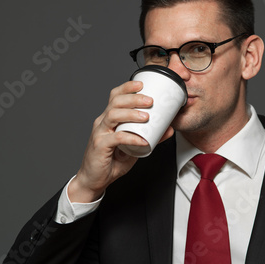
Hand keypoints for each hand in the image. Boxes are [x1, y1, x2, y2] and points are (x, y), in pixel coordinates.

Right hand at [69, 81, 173, 202]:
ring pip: (113, 115)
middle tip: (150, 100)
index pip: (115, 96)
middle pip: (115, 102)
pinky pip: (116, 138)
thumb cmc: (112, 160)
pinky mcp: (100, 146)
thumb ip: (150, 136)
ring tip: (147, 116)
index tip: (142, 83)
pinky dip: (131, 138)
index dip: (127, 87)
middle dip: (133, 98)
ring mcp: (100, 133)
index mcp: (109, 118)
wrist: (95, 180)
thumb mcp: (135, 146)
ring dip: (131, 114)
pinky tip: (143, 141)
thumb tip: (169, 129)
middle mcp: (102, 122)